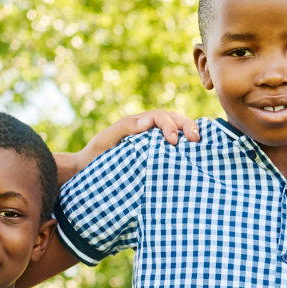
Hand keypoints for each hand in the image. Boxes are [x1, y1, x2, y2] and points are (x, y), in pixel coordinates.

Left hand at [60, 110, 201, 181]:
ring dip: (189, 132)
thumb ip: (125, 128)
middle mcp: (148, 128)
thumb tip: (149, 121)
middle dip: (187, 125)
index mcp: (138, 123)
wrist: (88, 170)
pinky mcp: (156, 154)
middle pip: (173, 118)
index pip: (160, 116)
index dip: (169, 126)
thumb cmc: (96, 155)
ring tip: (198, 143)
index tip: (173, 142)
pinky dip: (186, 146)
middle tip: (196, 139)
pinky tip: (194, 154)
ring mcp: (153, 141)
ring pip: (177, 129)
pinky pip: (174, 146)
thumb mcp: (106, 139)